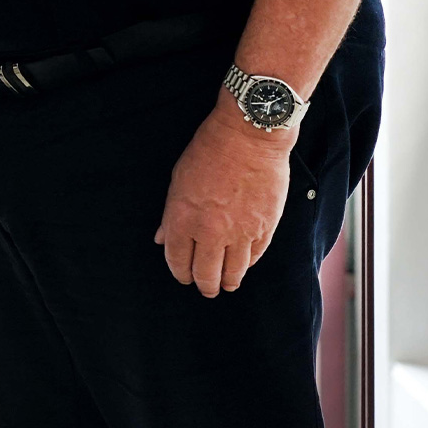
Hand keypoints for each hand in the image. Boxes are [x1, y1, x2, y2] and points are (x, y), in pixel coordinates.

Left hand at [154, 101, 292, 296]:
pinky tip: (242, 265)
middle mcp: (210, 232)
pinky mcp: (264, 229)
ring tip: (225, 284)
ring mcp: (240, 233)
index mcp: (183, 219)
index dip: (179, 272)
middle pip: (206, 274)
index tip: (182, 276)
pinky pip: (254, 257)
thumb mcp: (178, 180)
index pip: (177, 260)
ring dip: (227, 282)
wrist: (248, 138)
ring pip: (233, 273)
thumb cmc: (208, 152)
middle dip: (204, 285)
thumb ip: (170, 215)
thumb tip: (162, 239)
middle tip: (205, 288)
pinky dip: (247, 265)